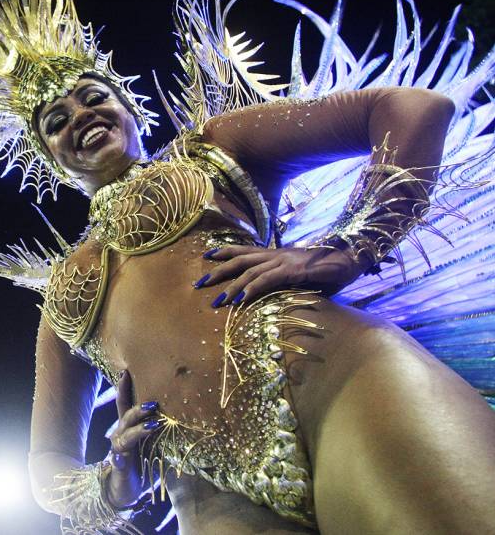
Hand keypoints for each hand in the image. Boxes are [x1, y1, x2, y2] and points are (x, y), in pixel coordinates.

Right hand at [105, 370, 158, 508]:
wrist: (122, 490)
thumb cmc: (140, 464)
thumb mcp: (152, 445)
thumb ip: (160, 431)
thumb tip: (182, 416)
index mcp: (128, 428)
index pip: (124, 403)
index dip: (124, 388)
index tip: (127, 371)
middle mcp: (121, 435)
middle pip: (126, 416)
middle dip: (139, 409)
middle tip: (154, 403)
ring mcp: (119, 451)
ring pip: (125, 436)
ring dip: (137, 430)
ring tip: (153, 425)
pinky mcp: (119, 467)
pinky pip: (117, 461)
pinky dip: (118, 459)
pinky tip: (119, 458)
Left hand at [194, 245, 367, 306]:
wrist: (352, 258)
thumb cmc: (330, 269)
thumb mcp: (303, 276)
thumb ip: (287, 282)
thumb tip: (278, 294)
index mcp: (277, 255)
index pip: (246, 250)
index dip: (226, 252)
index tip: (207, 257)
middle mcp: (277, 255)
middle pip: (240, 259)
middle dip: (218, 271)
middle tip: (198, 283)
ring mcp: (285, 261)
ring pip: (249, 270)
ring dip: (231, 286)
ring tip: (216, 300)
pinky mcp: (294, 271)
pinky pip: (267, 279)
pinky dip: (251, 289)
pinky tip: (240, 300)